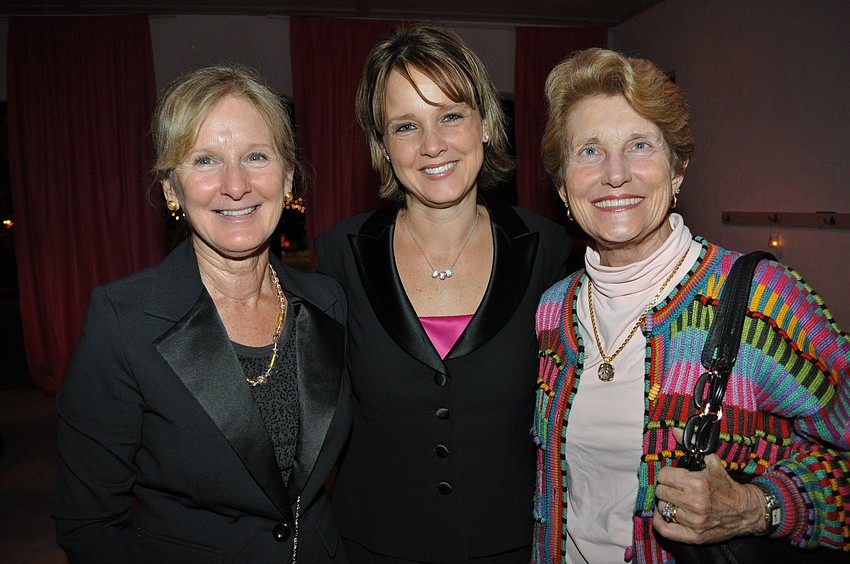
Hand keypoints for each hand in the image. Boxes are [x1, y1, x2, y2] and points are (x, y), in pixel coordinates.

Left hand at [653, 428, 766, 543]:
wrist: (747, 511)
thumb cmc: (727, 486)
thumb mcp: (712, 462)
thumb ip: (691, 445)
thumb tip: (674, 429)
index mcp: (697, 483)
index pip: (663, 476)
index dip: (667, 474)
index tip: (673, 476)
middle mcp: (694, 503)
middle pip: (661, 492)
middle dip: (666, 487)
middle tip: (675, 488)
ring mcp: (694, 521)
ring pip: (663, 508)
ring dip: (666, 503)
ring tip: (675, 501)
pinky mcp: (694, 536)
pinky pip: (666, 530)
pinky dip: (661, 522)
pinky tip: (665, 515)